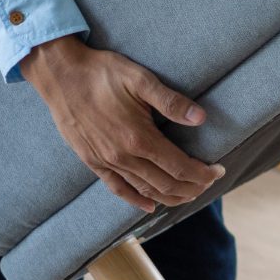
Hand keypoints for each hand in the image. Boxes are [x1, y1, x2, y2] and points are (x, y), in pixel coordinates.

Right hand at [21, 36, 224, 212]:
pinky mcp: (91, 161)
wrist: (60, 75)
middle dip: (191, 187)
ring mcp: (105, 161)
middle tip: (209, 183)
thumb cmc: (102, 73)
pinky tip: (150, 206)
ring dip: (170, 196)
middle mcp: (122, 156)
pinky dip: (135, 200)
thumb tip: (201, 118)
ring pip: (144, 191)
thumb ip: (171, 102)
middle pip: (165, 184)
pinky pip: (117, 188)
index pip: (179, 167)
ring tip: (189, 195)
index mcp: (138, 138)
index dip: (202, 174)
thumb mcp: (141, 79)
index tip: (218, 172)